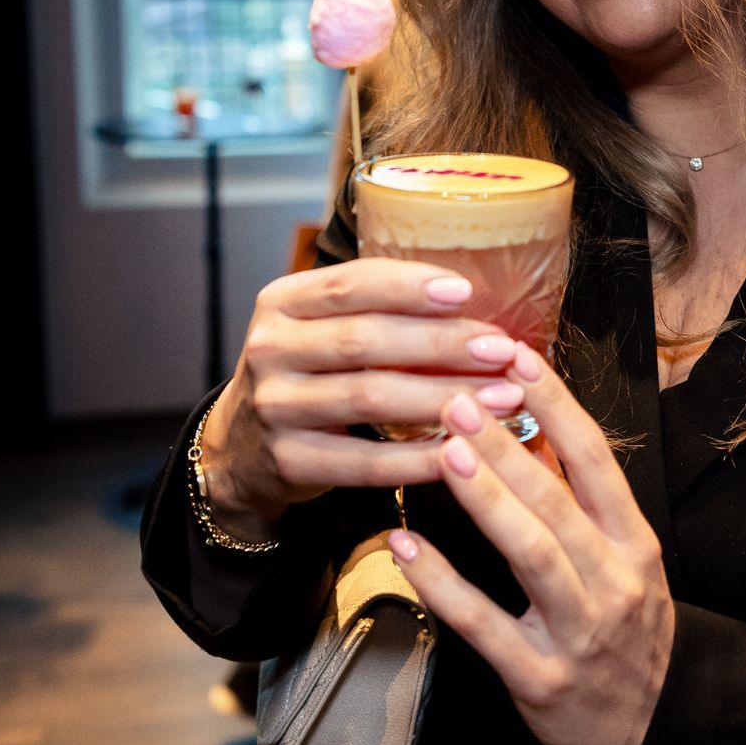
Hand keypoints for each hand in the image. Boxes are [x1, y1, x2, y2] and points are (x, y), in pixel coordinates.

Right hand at [198, 259, 517, 540]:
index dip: (410, 286)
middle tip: (503, 350)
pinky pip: (365, 461)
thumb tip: (472, 302)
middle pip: (367, 340)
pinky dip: (418, 457)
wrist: (242, 448)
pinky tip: (463, 449)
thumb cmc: (308, 372)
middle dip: (443, 343)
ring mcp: (275, 407)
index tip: (466, 291)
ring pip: (371, 398)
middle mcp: (271, 349)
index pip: (351, 283)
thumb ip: (377, 309)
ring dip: (444, 397)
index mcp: (283, 302)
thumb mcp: (321, 326)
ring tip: (502, 397)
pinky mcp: (288, 461)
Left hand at [391, 341, 671, 744]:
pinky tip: (406, 548)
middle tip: (461, 398)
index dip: (558, 405)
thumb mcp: (624, 558)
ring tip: (446, 451)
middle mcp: (613, 580)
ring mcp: (578, 630)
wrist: (651, 725)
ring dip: (487, 499)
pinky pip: (484, 624)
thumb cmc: (628, 630)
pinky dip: (443, 584)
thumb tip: (534, 429)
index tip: (519, 358)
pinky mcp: (539, 676)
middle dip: (509, 446)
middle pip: (559, 501)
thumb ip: (581, 501)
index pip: (596, 459)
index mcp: (633, 541)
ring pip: (531, 553)